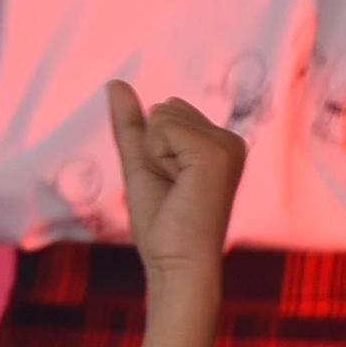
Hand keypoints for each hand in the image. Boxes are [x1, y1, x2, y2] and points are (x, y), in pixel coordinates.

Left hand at [104, 82, 248, 273]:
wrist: (176, 263)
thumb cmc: (163, 223)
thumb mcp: (141, 164)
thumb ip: (131, 124)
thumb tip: (115, 83)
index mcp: (218, 142)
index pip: (166, 112)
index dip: (153, 149)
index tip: (171, 185)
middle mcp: (230, 139)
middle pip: (164, 109)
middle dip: (153, 149)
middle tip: (172, 189)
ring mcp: (227, 144)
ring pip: (162, 116)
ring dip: (156, 156)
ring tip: (177, 190)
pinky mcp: (216, 152)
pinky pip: (163, 127)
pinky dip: (158, 158)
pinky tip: (179, 187)